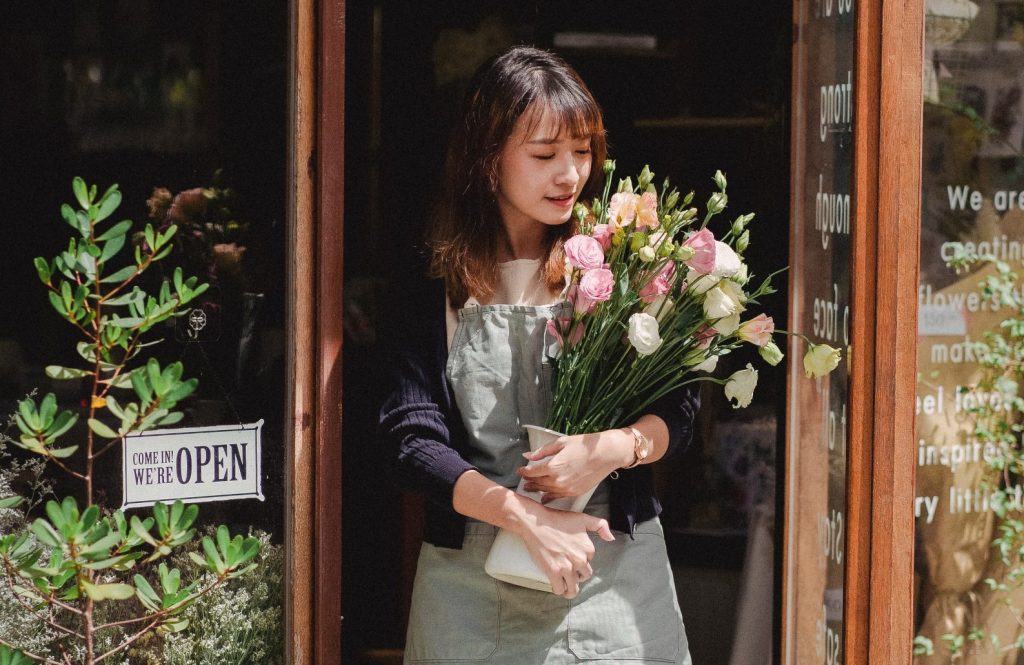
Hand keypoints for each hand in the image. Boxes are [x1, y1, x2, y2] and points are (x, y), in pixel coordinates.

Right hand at [514, 500, 614, 597]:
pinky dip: (559, 590)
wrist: (537, 523)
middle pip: (583, 577)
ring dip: (570, 589)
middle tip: (569, 572)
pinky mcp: (553, 572)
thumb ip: (600, 525)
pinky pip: (560, 589)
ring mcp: (566, 567)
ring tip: (566, 587)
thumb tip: (611, 538)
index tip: (574, 559)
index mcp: (588, 549)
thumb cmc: (557, 520)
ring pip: (573, 588)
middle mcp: (579, 560)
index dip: (582, 562)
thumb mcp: (583, 518)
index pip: (589, 563)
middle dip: (577, 576)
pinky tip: (557, 586)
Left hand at [517, 429, 632, 501]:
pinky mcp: (574, 493)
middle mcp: (558, 480)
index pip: (532, 472)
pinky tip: (544, 497)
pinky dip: (549, 497)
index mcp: (553, 466)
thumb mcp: (561, 443)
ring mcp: (566, 488)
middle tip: (524, 481)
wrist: (605, 454)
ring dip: (537, 490)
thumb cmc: (584, 445)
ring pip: (546, 491)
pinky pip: (557, 497)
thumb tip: (527, 456)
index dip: (524, 471)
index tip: (520, 470)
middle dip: (529, 481)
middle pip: (538, 483)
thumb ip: (542, 452)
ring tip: (531, 488)